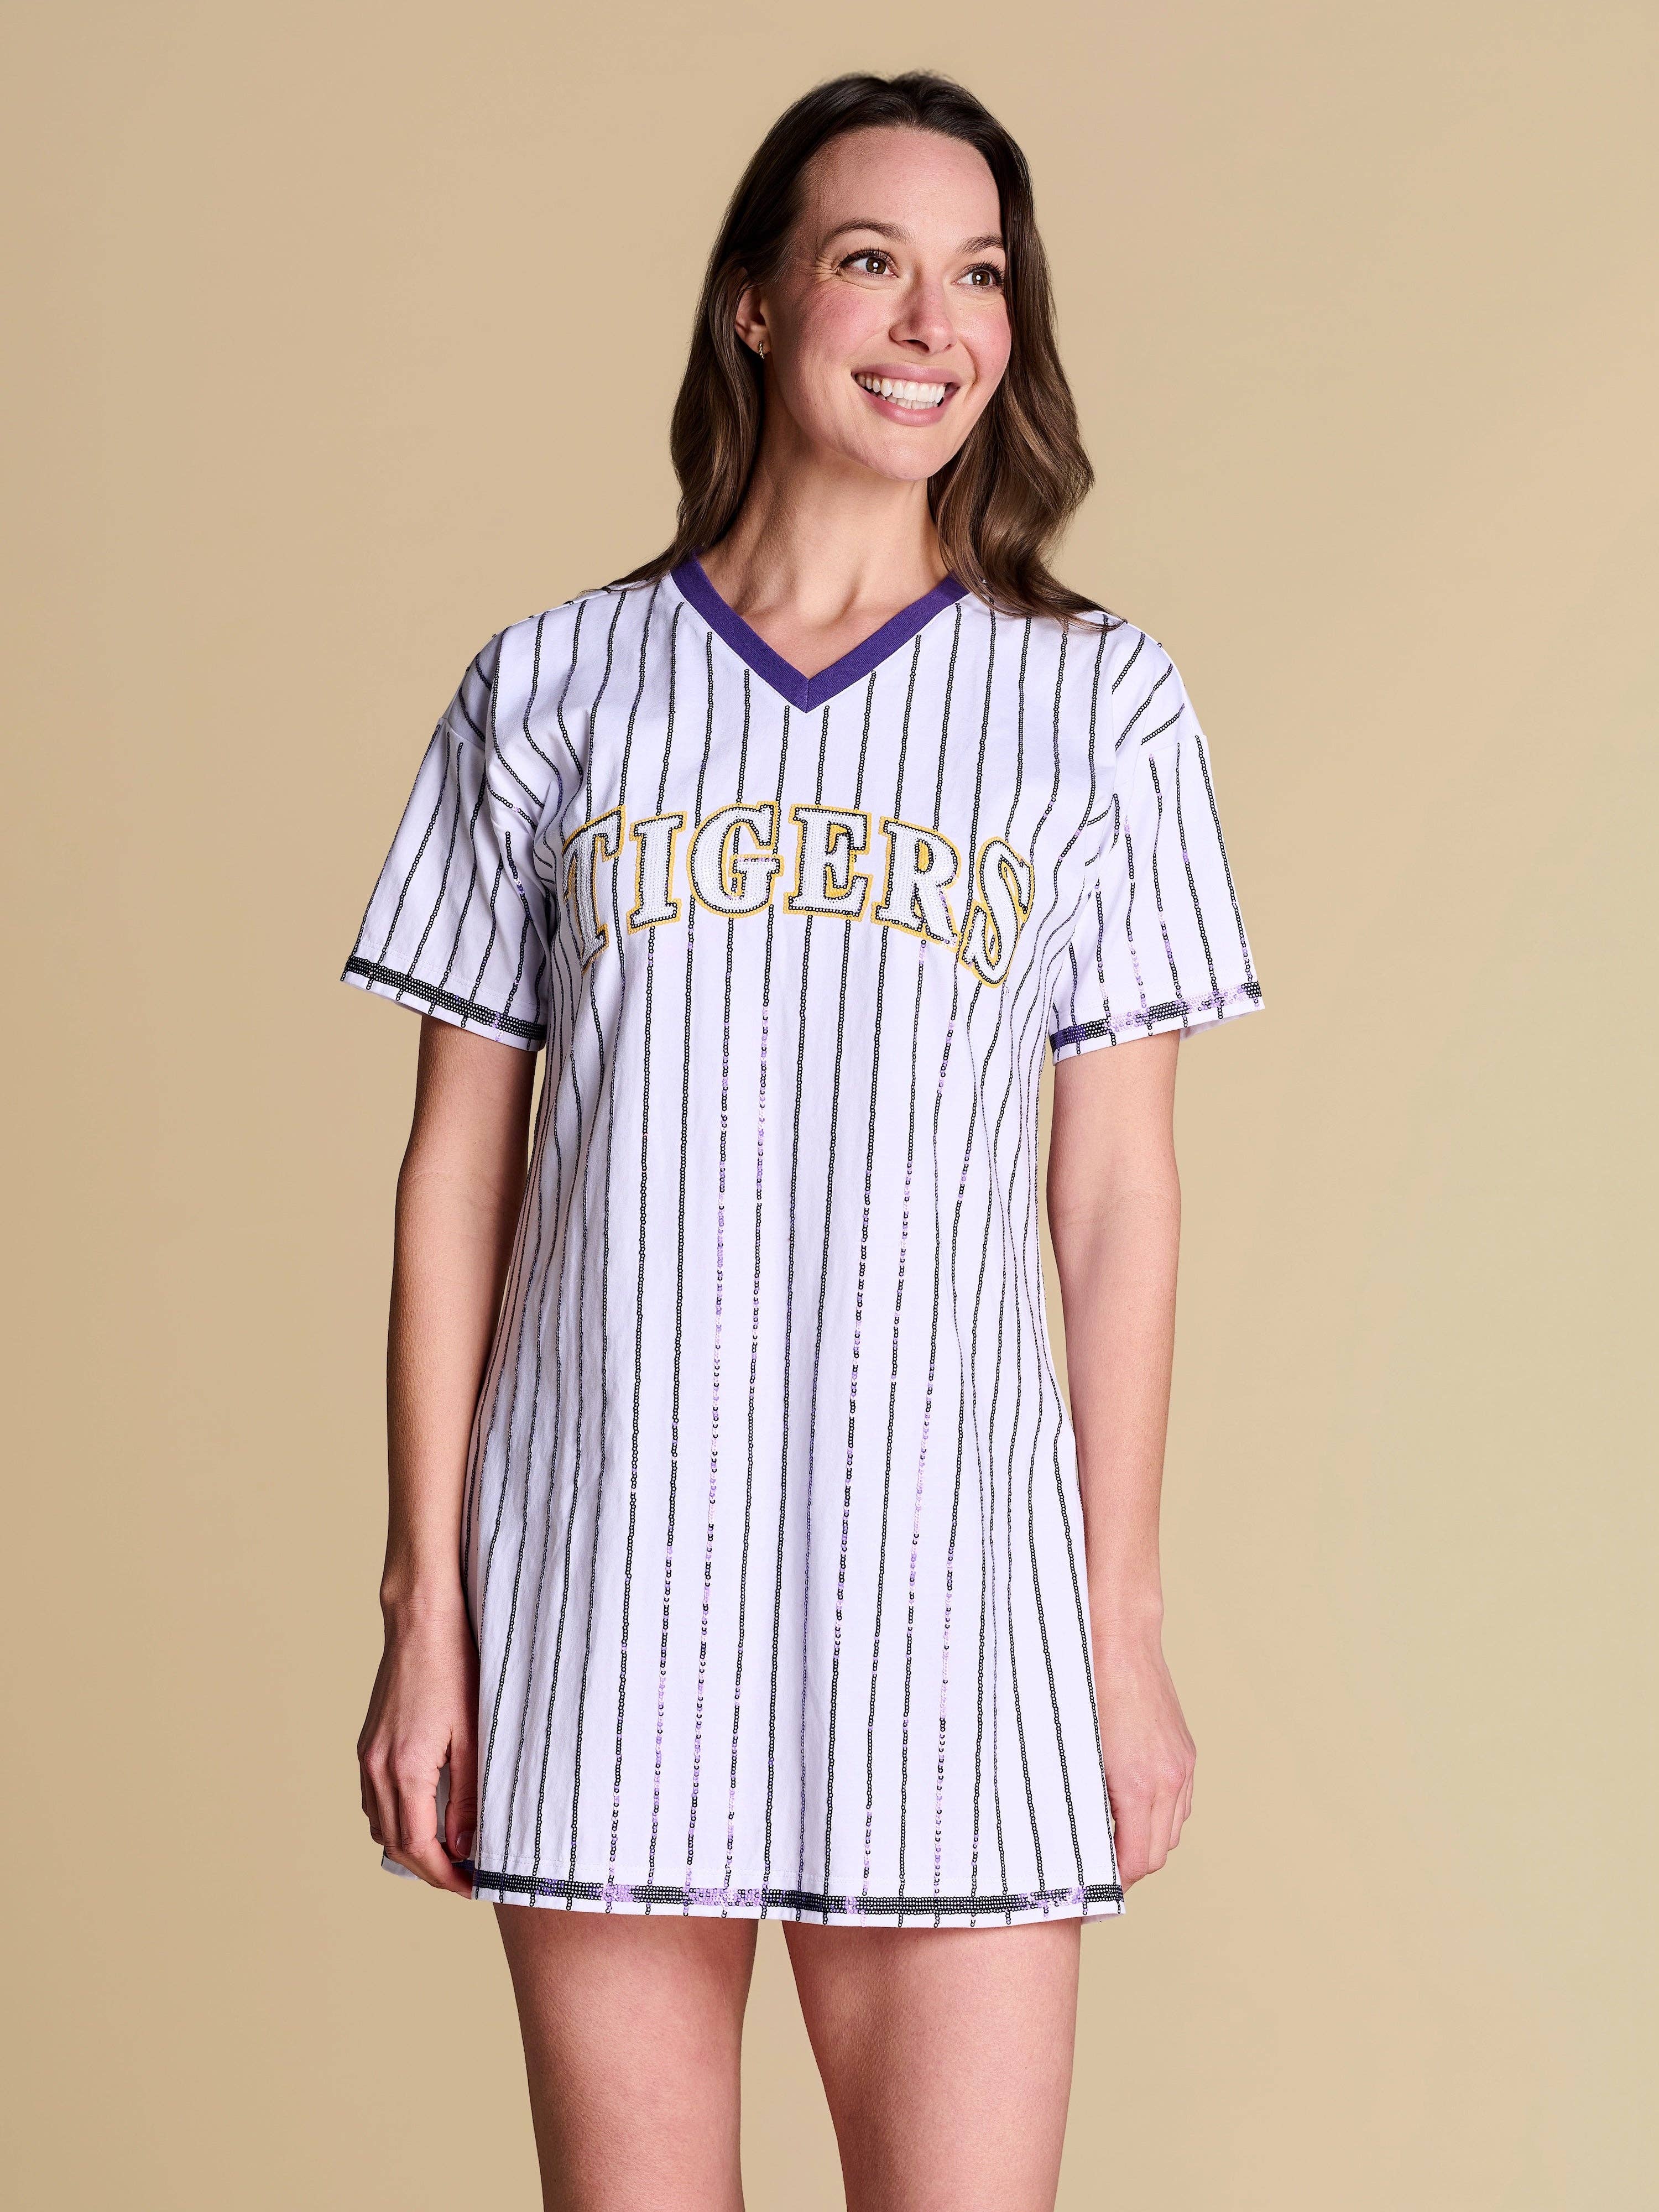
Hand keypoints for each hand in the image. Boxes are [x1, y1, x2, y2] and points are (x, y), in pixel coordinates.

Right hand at [357, 1591, 478, 1895]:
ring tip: (449, 1853)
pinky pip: (374, 1800)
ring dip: (411, 1847)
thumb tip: (465, 1847)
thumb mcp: (473, 1735)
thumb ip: (468, 1796)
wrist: (422, 1622)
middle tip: (464, 1878)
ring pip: (380, 1825)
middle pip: (395, 1843)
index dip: (443, 1876)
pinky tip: (425, 1815)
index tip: (470, 1887)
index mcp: (404, 1769)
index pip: (417, 1847)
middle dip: (429, 1869)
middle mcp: (377, 1768)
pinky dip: (396, 1820)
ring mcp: (367, 1756)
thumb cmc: (455, 1669)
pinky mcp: (369, 1744)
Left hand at [1093, 1622, 1195, 1886]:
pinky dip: (1159, 1814)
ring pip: (1172, 1829)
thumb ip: (1081, 1802)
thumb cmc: (1082, 1689)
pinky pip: (1179, 1801)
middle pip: (1158, 1852)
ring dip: (1145, 1840)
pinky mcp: (1185, 1750)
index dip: (1113, 1883)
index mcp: (1140, 1786)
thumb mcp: (1073, 1753)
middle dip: (1128, 1866)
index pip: (1137, 1862)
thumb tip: (1074, 1840)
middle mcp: (1170, 1780)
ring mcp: (1182, 1764)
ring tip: (1110, 1836)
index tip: (1090, 1888)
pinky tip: (1131, 1804)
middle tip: (1095, 1868)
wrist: (1118, 1637)